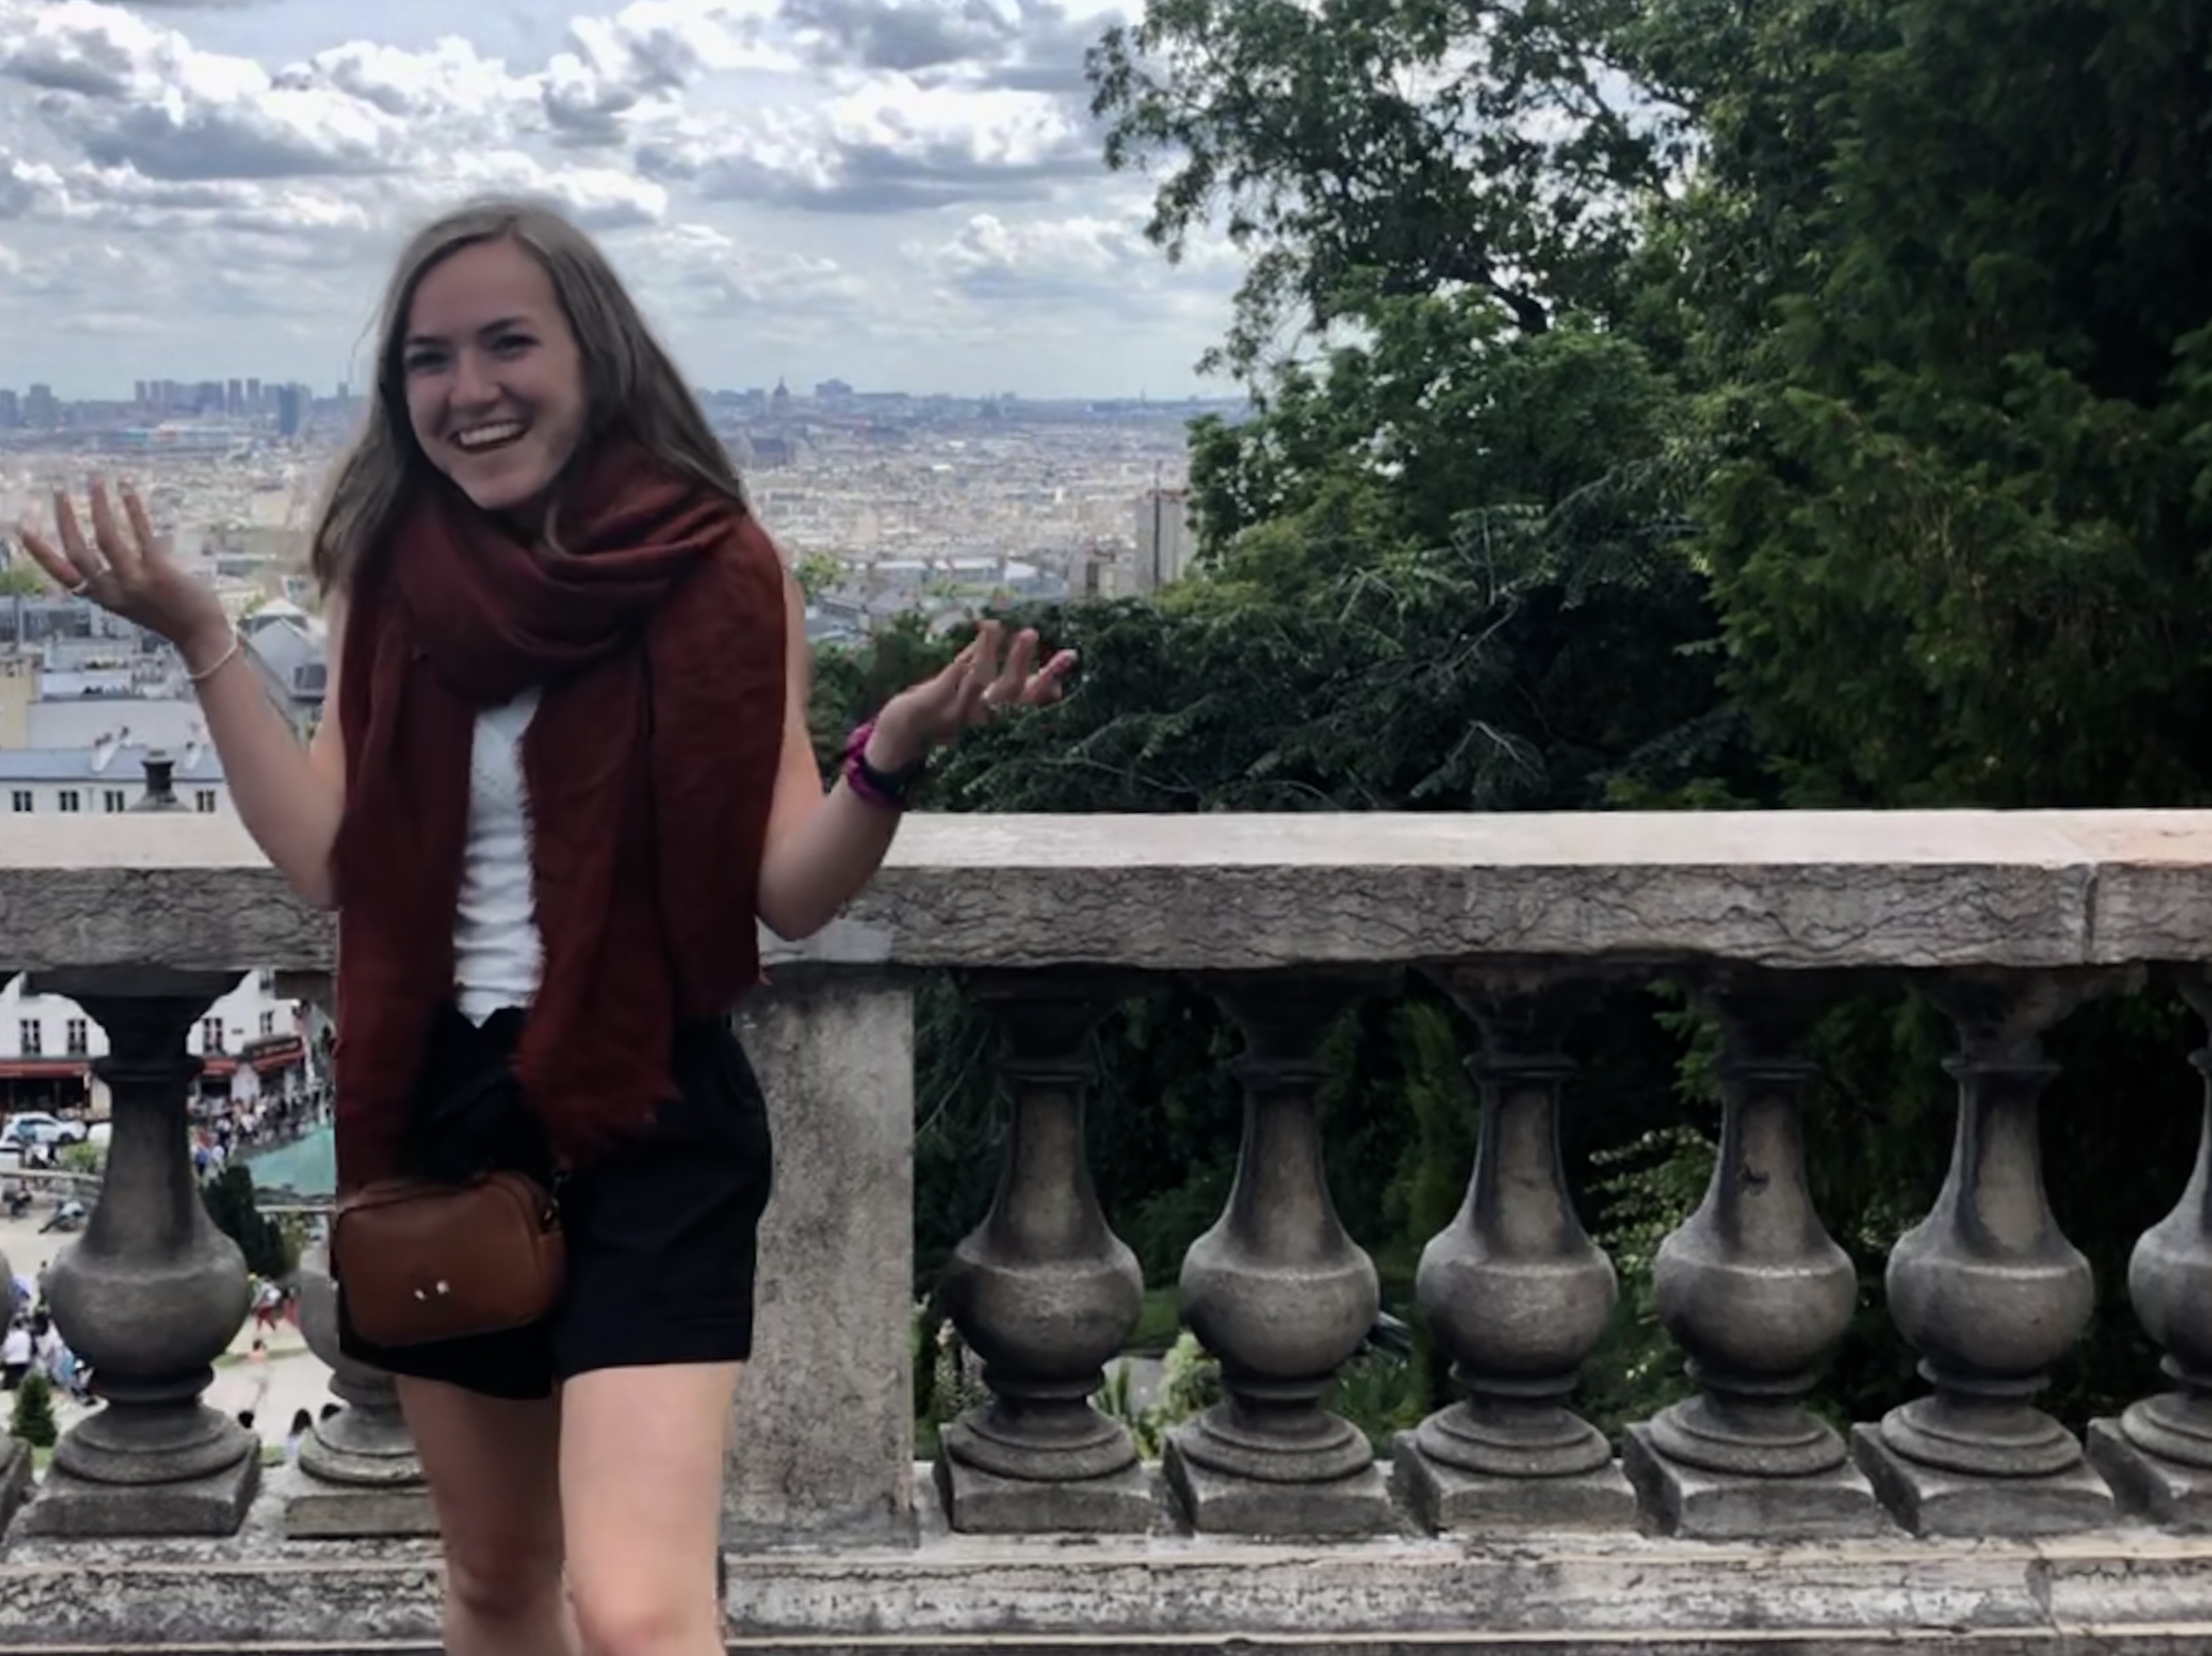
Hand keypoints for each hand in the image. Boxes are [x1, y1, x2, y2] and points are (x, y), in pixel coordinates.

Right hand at [16, 478, 230, 662]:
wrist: (202, 635)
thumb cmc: (171, 613)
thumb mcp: (133, 600)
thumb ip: (117, 580)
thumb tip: (107, 544)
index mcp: (103, 598)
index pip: (62, 574)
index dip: (40, 552)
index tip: (22, 528)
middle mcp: (113, 592)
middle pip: (78, 551)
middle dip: (65, 518)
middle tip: (58, 490)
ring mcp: (136, 583)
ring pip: (106, 538)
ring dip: (99, 505)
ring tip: (96, 479)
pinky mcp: (160, 574)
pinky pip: (141, 535)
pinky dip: (133, 510)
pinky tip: (128, 490)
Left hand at [871, 619, 1075, 769]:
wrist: (908, 732)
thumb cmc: (955, 711)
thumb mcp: (991, 703)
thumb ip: (1019, 690)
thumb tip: (1059, 690)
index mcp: (1000, 715)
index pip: (1031, 697)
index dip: (1050, 678)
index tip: (1070, 655)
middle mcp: (983, 718)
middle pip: (1009, 691)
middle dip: (1020, 661)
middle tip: (1031, 632)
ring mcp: (958, 713)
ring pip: (979, 684)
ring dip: (988, 654)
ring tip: (996, 626)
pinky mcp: (933, 706)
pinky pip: (951, 679)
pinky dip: (965, 658)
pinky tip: (976, 635)